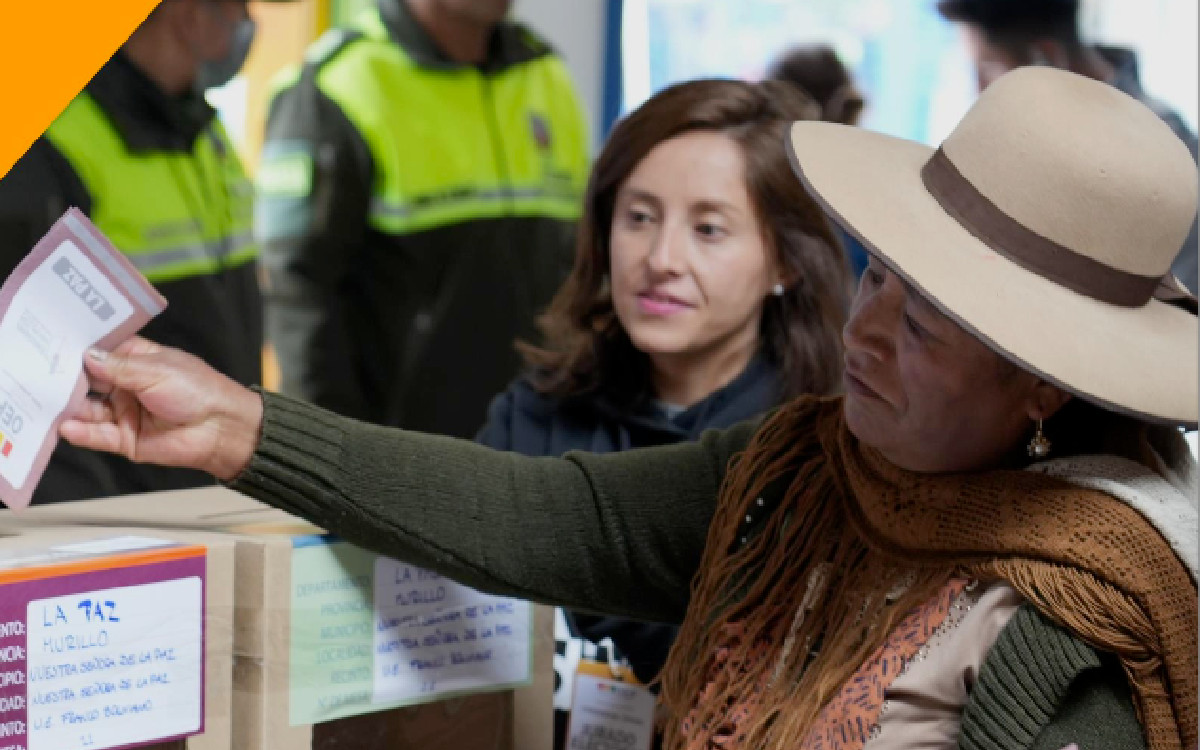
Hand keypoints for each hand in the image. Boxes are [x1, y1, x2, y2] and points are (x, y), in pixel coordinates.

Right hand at [59, 337, 263, 481]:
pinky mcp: (125, 439)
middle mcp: (126, 385)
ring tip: (50, 402)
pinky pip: (97, 436)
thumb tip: (86, 355)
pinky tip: (68, 426)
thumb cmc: (199, 390)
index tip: (54, 346)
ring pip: (88, 410)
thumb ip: (119, 367)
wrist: (222, 428)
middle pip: (88, 381)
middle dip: (67, 379)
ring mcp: (124, 412)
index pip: (100, 352)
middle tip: (42, 376)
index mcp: (137, 360)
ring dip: (70, 407)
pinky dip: (82, 432)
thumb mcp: (157, 370)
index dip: (78, 350)